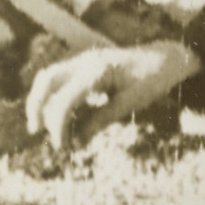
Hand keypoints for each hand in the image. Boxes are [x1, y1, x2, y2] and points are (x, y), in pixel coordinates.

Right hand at [26, 41, 201, 148]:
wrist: (167, 58)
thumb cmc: (153, 79)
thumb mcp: (131, 103)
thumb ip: (102, 120)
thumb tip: (78, 142)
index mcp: (98, 70)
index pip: (65, 100)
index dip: (59, 126)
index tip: (63, 146)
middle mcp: (85, 61)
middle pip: (46, 80)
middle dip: (37, 107)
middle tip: (37, 132)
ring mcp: (84, 60)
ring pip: (50, 77)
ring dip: (43, 100)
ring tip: (45, 127)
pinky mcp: (86, 65)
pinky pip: (62, 78)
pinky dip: (56, 96)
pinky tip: (63, 117)